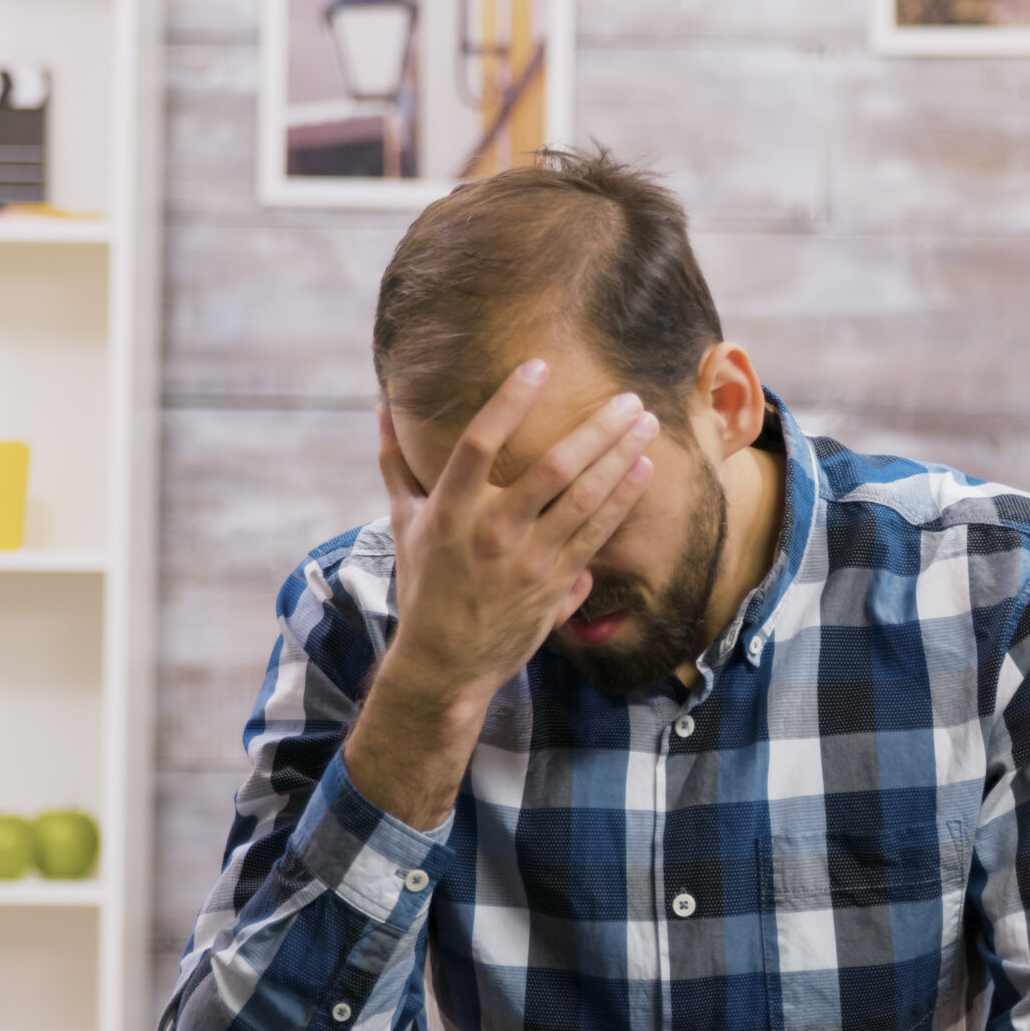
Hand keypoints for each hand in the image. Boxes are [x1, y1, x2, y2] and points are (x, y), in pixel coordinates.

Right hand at [377, 359, 658, 699]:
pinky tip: (642, 469)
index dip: (509, 402)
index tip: (538, 366)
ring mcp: (527, 560)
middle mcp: (491, 532)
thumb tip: (383, 407)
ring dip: (621, 456)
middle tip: (629, 396)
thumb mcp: (403, 523)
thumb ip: (396, 462)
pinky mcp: (555, 585)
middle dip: (598, 428)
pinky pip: (596, 533)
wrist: (444, 664)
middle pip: (552, 468)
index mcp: (449, 511)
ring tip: (645, 422)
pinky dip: (621, 498)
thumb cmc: (423, 585)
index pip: (478, 443)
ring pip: (584, 498)